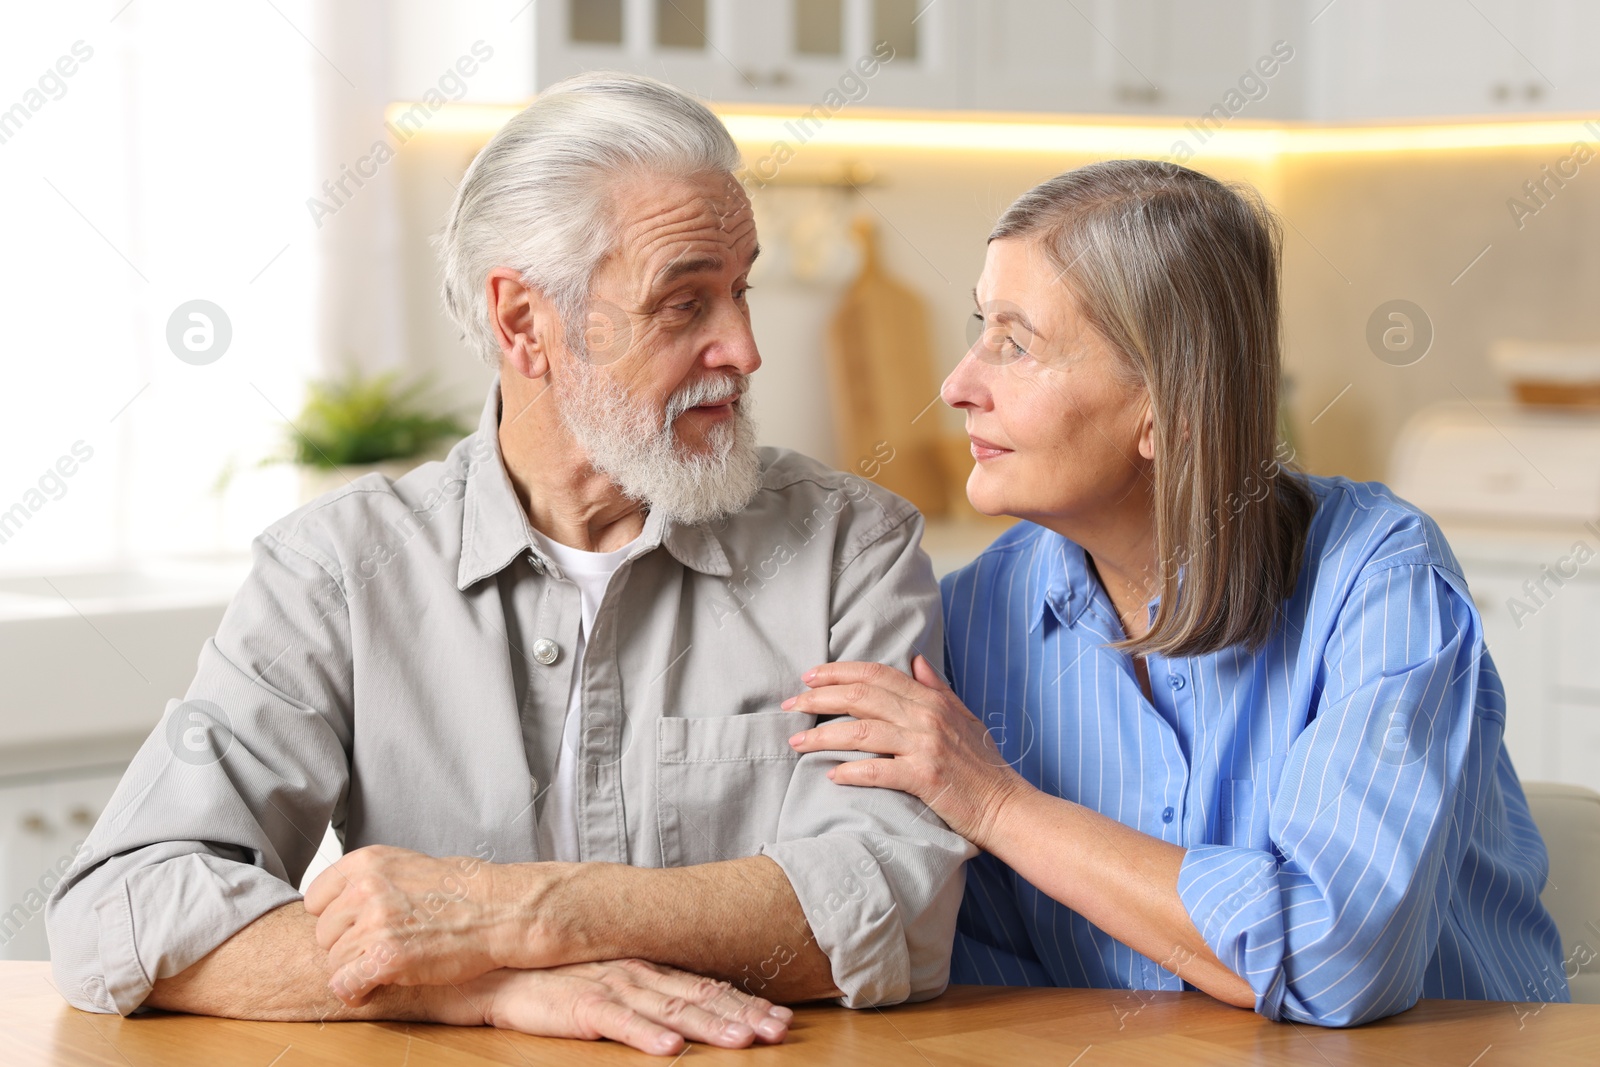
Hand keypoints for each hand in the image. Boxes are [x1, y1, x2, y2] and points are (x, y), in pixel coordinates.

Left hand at [305, 844, 543, 1004]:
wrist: (499, 911)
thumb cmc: (462, 892)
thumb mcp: (408, 866)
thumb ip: (370, 880)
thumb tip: (338, 902)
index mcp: (368, 863)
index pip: (316, 898)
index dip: (334, 917)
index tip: (353, 927)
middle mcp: (366, 889)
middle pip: (324, 933)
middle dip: (345, 945)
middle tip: (376, 948)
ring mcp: (375, 924)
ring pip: (335, 961)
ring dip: (355, 969)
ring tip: (384, 966)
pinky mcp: (387, 959)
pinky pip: (344, 984)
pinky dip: (355, 992)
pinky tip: (373, 987)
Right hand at [438, 958, 793, 1055]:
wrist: (502, 967)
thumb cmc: (560, 976)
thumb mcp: (615, 978)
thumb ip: (652, 989)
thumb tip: (693, 1009)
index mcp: (651, 968)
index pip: (708, 985)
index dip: (747, 1002)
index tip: (782, 1018)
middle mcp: (639, 972)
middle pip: (700, 997)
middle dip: (744, 1015)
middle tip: (780, 1031)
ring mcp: (612, 985)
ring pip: (670, 1009)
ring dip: (710, 1026)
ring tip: (743, 1040)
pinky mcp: (581, 1004)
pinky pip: (619, 1021)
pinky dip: (646, 1035)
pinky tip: (672, 1049)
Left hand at [781, 656, 1029, 846]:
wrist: (1006, 805)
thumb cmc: (983, 765)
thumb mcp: (964, 716)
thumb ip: (936, 687)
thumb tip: (916, 660)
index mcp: (931, 700)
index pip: (876, 674)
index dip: (839, 672)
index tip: (810, 677)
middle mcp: (925, 718)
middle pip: (860, 697)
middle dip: (820, 698)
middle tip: (792, 704)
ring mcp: (924, 747)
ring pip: (861, 732)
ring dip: (823, 736)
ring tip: (797, 741)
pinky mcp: (923, 778)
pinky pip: (877, 771)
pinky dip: (850, 771)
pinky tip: (831, 775)